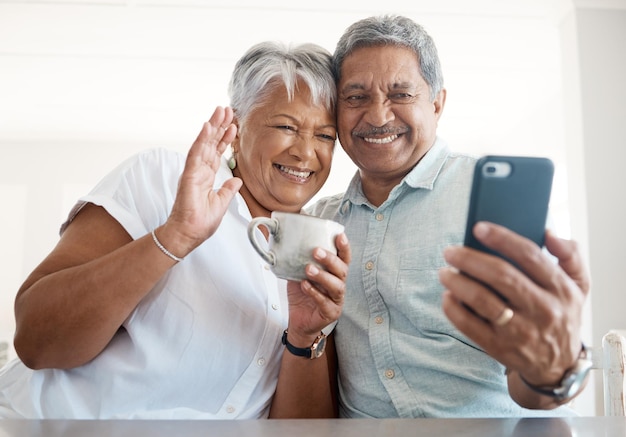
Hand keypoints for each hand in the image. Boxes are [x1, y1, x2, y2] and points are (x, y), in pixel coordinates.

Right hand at [159, 106, 242, 255]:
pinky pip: (195, 154)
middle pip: (210, 143)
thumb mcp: (221, 203)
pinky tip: (207, 126)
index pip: (216, 153)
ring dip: (212, 126)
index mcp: (206, 177)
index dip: (224, 139)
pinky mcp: (189, 175)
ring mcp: (193, 171)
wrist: (189, 234)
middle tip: (226, 110)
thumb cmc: (200, 222)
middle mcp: (199, 171)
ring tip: (220, 112)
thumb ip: (228, 190)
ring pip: (203, 143)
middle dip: (219, 126)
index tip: (233, 126)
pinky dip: (201, 139)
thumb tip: (236, 181)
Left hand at [285, 233, 350, 345]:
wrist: (298, 321)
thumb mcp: (299, 274)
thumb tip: (289, 243)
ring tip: (308, 269)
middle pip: (342, 270)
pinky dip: (314, 293)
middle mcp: (339, 285)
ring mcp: (337, 300)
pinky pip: (325, 302)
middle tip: (316, 251)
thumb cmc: (302, 295)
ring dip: (323, 276)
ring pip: (337, 286)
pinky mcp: (330, 313)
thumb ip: (299, 262)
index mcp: (334, 274)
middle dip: (330, 259)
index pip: (344, 259)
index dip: (344, 247)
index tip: (340, 236)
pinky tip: (305, 285)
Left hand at [439, 222, 589, 387]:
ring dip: (457, 282)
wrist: (558, 366)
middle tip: (450, 251)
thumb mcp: (579, 286)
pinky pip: (470, 326)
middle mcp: (543, 309)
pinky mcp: (500, 348)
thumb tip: (549, 233)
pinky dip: (454, 309)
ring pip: (482, 300)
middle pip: (501, 276)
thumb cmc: (561, 314)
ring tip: (444, 272)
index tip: (478, 228)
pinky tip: (447, 296)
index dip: (502, 238)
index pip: (530, 256)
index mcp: (561, 289)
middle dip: (470, 259)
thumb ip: (570, 255)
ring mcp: (521, 331)